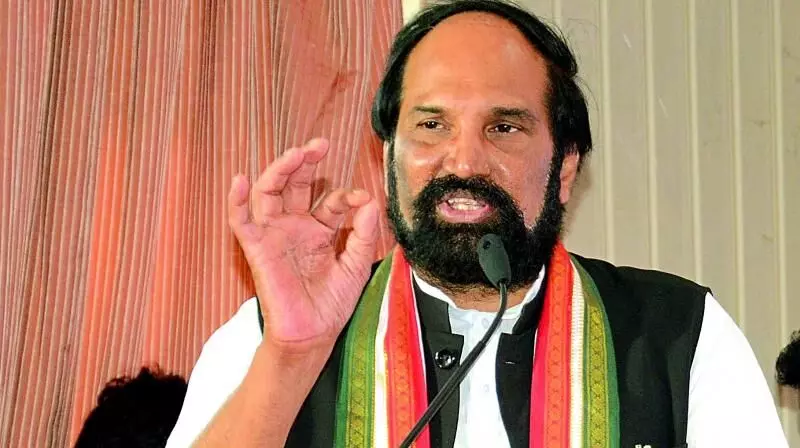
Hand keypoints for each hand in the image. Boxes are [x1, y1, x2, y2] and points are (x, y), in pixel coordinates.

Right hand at [228, 138, 379, 353]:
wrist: (313, 334)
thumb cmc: (332, 303)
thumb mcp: (357, 266)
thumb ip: (364, 234)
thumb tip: (370, 201)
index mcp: (321, 229)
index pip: (331, 200)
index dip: (347, 195)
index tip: (362, 198)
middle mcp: (296, 226)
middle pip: (296, 184)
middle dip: (306, 162)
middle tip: (320, 145)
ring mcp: (276, 235)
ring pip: (270, 192)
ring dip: (279, 170)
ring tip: (295, 154)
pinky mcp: (258, 248)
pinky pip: (241, 221)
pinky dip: (236, 200)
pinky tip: (239, 180)